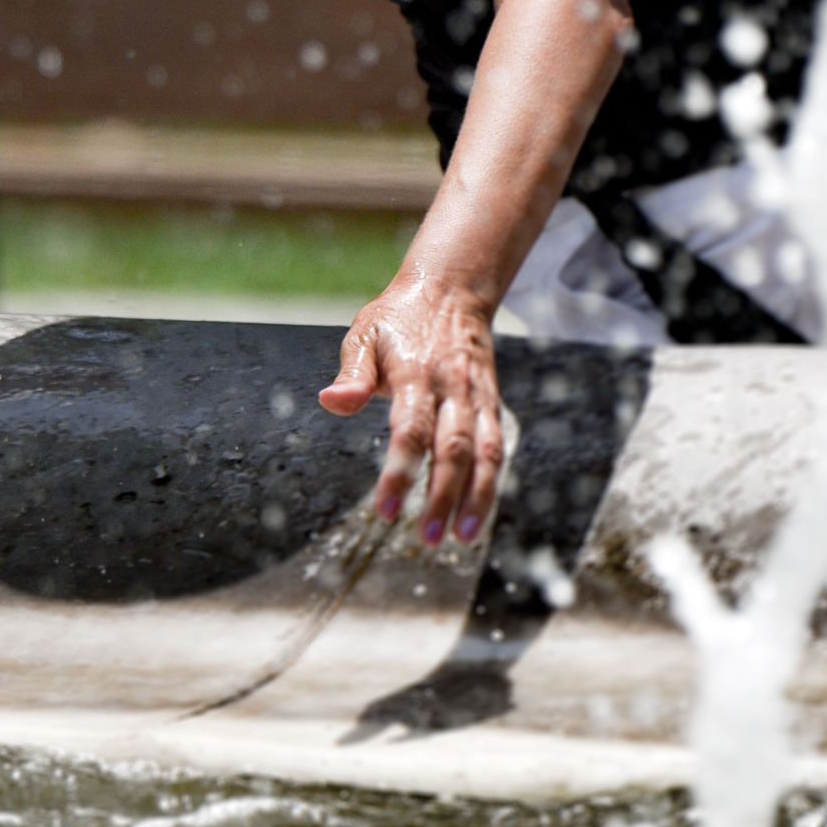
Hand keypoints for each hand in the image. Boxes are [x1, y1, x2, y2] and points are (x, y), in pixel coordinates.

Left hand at [319, 273, 507, 545]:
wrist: (452, 289)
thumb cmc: (398, 317)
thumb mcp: (364, 333)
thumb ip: (352, 372)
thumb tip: (330, 401)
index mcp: (415, 372)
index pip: (410, 430)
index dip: (400, 471)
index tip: (387, 509)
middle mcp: (452, 387)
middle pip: (453, 448)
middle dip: (443, 496)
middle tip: (427, 537)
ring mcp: (477, 396)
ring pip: (485, 452)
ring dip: (476, 498)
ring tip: (461, 538)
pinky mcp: (492, 403)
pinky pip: (497, 447)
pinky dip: (491, 483)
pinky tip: (478, 515)